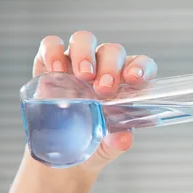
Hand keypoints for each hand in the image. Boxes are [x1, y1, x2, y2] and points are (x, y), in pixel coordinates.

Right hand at [30, 31, 157, 173]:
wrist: (64, 152)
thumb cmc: (95, 141)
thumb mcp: (109, 146)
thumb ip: (118, 140)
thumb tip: (123, 138)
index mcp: (126, 83)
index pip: (141, 65)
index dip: (140, 67)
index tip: (133, 79)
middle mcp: (104, 67)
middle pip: (112, 51)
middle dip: (110, 66)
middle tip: (104, 88)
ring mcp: (77, 62)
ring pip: (84, 40)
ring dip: (85, 55)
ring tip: (83, 77)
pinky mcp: (50, 61)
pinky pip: (52, 45)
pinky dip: (53, 52)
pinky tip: (56, 70)